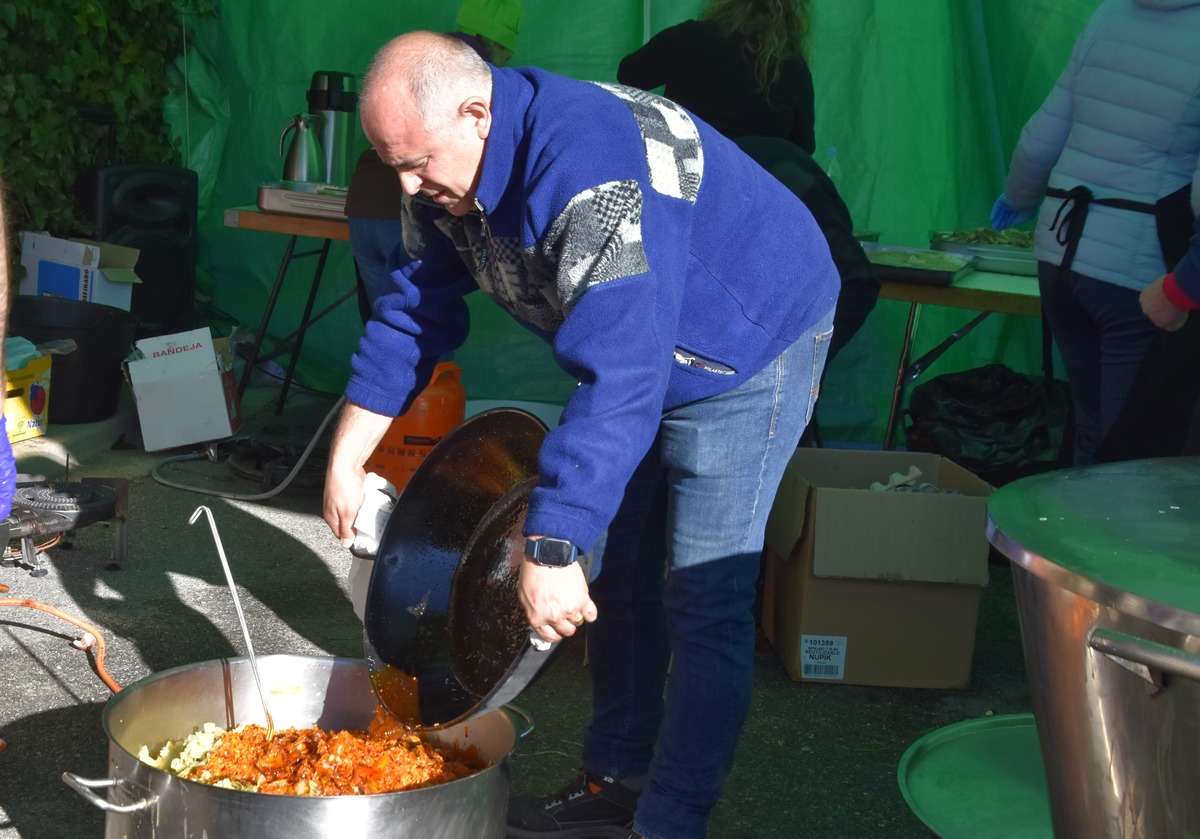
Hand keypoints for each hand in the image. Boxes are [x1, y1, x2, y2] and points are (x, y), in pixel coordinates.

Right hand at [322, 401, 393, 547]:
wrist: (346, 464)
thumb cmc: (345, 487)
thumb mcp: (348, 513)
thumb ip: (347, 529)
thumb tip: (345, 544)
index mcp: (331, 519)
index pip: (343, 536)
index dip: (354, 538)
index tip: (367, 539)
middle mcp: (334, 511)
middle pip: (348, 525)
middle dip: (360, 526)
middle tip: (371, 525)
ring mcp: (340, 502)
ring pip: (353, 514)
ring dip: (362, 514)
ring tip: (370, 513)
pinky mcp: (348, 494)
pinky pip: (357, 504)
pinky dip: (363, 504)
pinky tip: (369, 502)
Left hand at [519, 559, 596, 642]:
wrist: (547, 555)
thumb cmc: (533, 572)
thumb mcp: (524, 596)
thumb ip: (533, 612)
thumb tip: (540, 621)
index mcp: (537, 618)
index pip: (549, 636)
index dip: (555, 633)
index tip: (557, 629)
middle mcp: (553, 617)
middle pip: (566, 631)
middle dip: (566, 624)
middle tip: (565, 614)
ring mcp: (569, 609)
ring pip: (577, 622)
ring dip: (576, 615)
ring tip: (573, 604)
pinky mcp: (582, 599)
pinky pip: (591, 615)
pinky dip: (590, 614)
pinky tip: (587, 608)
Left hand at [991, 193, 1035, 229]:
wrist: (1022, 198)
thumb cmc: (1026, 208)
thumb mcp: (1026, 216)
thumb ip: (1019, 220)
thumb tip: (1012, 224)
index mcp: (1021, 207)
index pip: (1013, 216)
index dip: (1008, 222)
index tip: (1004, 228)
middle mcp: (1013, 204)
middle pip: (1006, 214)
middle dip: (1001, 222)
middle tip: (997, 229)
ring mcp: (1007, 201)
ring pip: (1001, 212)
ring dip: (997, 219)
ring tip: (994, 227)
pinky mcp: (1002, 199)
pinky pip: (997, 206)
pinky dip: (994, 212)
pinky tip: (992, 219)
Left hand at [1140, 275, 1189, 331]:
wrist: (1174, 290)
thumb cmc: (1169, 283)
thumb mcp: (1160, 284)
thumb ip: (1160, 291)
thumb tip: (1165, 292)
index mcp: (1144, 298)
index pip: (1150, 304)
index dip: (1160, 303)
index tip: (1168, 300)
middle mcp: (1146, 309)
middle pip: (1155, 313)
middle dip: (1164, 310)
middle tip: (1174, 306)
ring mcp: (1153, 317)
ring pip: (1163, 320)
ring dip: (1171, 316)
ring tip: (1180, 309)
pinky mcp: (1163, 323)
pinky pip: (1172, 327)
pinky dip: (1178, 323)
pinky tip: (1183, 316)